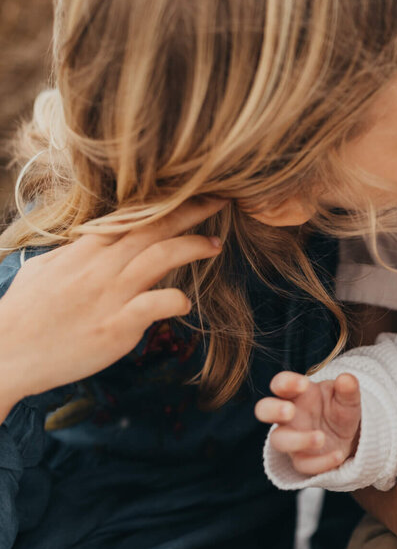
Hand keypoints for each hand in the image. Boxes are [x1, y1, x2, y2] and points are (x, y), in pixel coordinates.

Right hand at [0, 197, 225, 417]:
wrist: (3, 356)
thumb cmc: (21, 316)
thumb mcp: (43, 272)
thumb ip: (73, 254)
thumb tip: (91, 242)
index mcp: (83, 252)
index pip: (130, 217)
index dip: (163, 203)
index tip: (190, 192)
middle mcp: (99, 268)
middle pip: (152, 228)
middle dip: (190, 211)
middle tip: (221, 200)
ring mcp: (108, 296)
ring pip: (159, 258)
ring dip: (192, 247)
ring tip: (215, 244)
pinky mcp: (114, 327)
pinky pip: (153, 305)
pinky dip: (174, 300)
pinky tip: (186, 303)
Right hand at [255, 371, 361, 474]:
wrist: (349, 436)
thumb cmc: (340, 410)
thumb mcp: (348, 398)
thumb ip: (348, 388)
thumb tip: (346, 378)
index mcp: (297, 393)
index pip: (280, 383)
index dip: (286, 382)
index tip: (304, 384)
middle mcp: (289, 416)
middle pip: (264, 409)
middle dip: (273, 409)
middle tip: (289, 411)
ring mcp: (291, 438)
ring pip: (279, 440)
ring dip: (298, 440)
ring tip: (321, 438)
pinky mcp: (301, 460)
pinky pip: (303, 464)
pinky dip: (321, 462)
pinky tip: (338, 456)